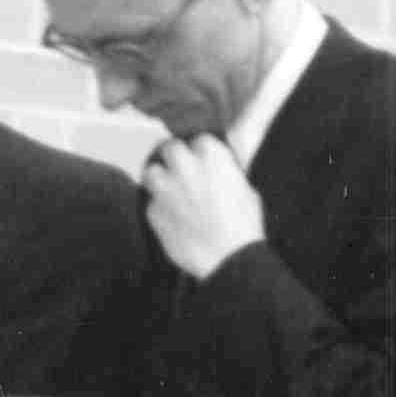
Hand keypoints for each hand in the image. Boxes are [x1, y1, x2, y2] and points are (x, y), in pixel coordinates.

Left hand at [141, 134, 265, 279]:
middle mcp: (185, 167)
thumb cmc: (244, 225)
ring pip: (150, 172)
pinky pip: (150, 202)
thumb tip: (216, 169)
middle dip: (173, 156)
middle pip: (168, 148)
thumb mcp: (245, 189)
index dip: (199, 150)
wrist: (227, 257)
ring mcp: (164, 188)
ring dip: (158, 178)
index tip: (200, 158)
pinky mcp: (152, 211)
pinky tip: (171, 216)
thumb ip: (225, 173)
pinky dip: (158, 206)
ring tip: (168, 189)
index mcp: (212, 156)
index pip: (198, 139)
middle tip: (178, 167)